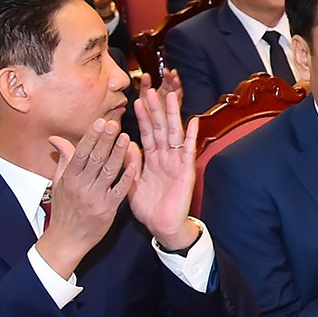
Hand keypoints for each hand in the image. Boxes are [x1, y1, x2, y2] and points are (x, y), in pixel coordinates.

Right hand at [35, 117, 137, 277]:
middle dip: (105, 140)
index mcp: (69, 178)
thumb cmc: (64, 209)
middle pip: (95, 159)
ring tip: (125, 137)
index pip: (80, 153)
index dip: (91, 137)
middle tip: (114, 123)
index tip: (100, 122)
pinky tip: (134, 164)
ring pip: (108, 172)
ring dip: (117, 154)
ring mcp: (95, 197)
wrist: (67, 240)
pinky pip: (119, 190)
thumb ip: (63, 160)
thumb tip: (56, 139)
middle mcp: (81, 186)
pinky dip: (126, 177)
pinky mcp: (108, 209)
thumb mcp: (58, 184)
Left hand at [128, 75, 199, 248]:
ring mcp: (177, 161)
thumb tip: (125, 143)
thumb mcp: (131, 184)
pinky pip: (188, 150)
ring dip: (172, 115)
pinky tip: (192, 121)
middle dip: (156, 109)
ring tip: (170, 96)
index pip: (146, 133)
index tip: (135, 100)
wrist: (162, 227)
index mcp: (151, 159)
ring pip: (174, 134)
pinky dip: (191, 136)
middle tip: (151, 89)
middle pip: (160, 128)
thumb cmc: (149, 207)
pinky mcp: (186, 170)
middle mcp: (165, 156)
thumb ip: (129, 164)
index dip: (142, 117)